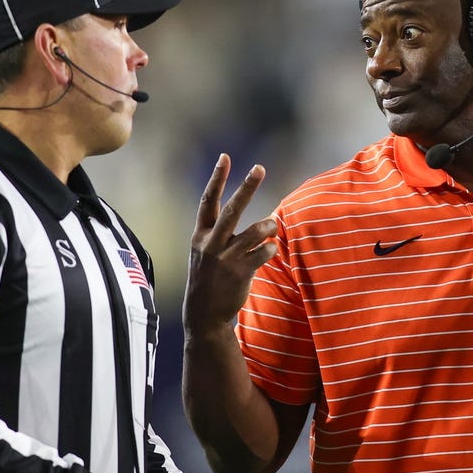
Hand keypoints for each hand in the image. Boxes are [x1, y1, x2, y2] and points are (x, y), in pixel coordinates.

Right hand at [183, 153, 276, 329]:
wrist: (204, 315)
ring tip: (272, 227)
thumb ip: (223, 233)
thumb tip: (254, 219)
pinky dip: (270, 249)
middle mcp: (211, 244)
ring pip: (256, 232)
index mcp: (200, 235)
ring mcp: (226, 259)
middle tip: (259, 168)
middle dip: (246, 187)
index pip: (207, 201)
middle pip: (232, 210)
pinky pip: (264, 252)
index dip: (217, 178)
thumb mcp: (206, 252)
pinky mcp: (241, 273)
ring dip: (269, 226)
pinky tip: (269, 251)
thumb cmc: (209, 278)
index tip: (225, 157)